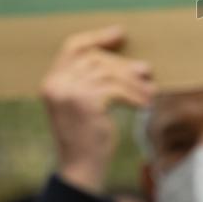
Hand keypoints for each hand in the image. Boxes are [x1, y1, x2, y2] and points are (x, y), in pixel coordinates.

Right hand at [39, 25, 154, 194]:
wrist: (81, 168)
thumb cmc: (88, 135)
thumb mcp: (85, 104)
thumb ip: (96, 80)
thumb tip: (138, 63)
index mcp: (51, 81)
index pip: (72, 47)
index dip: (97, 37)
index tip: (120, 33)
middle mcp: (56, 84)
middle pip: (96, 59)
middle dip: (124, 65)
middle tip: (147, 71)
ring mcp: (68, 93)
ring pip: (110, 75)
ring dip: (134, 82)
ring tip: (151, 91)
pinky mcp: (86, 103)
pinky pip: (117, 90)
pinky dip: (135, 96)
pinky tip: (145, 105)